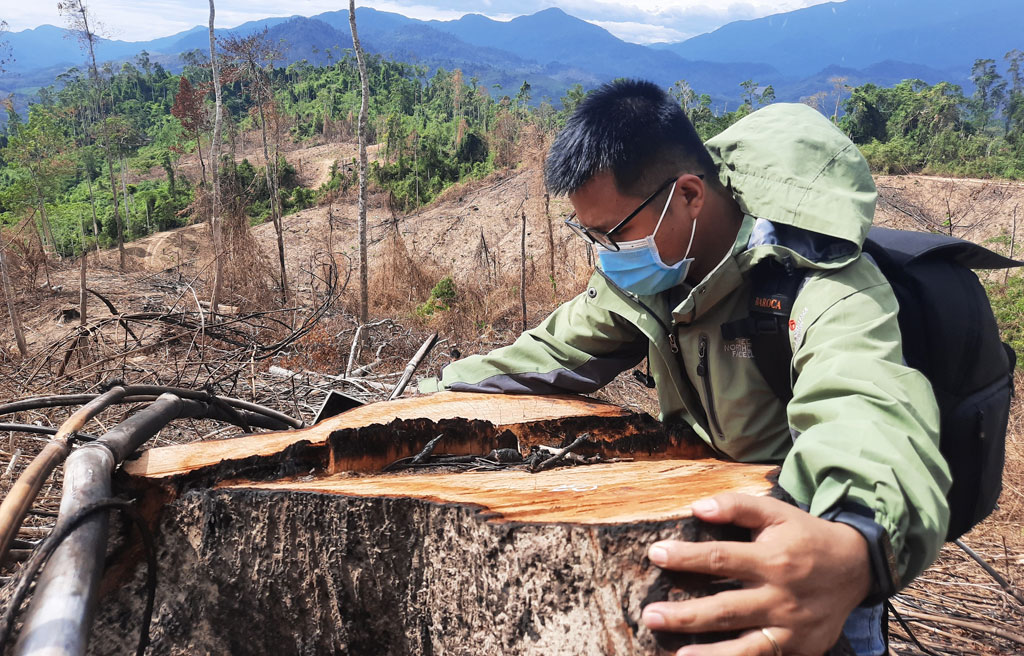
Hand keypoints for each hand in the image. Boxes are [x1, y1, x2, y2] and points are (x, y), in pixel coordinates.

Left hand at [641, 493, 871, 655]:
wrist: (856, 568)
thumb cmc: (805, 536)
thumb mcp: (776, 512)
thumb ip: (737, 507)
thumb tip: (697, 508)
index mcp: (773, 559)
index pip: (720, 558)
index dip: (686, 557)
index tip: (656, 554)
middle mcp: (781, 597)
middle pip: (725, 609)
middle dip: (685, 615)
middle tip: (650, 614)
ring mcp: (790, 629)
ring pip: (743, 646)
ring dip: (707, 653)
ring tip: (675, 654)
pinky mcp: (798, 649)